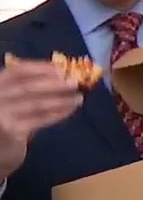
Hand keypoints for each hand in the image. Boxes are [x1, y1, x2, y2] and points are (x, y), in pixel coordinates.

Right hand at [0, 59, 82, 175]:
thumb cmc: (8, 120)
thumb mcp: (12, 99)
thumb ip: (29, 87)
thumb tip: (63, 76)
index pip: (17, 72)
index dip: (40, 68)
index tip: (61, 68)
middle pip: (27, 87)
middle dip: (54, 84)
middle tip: (75, 82)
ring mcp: (2, 116)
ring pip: (36, 104)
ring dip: (61, 100)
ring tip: (79, 97)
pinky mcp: (12, 131)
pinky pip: (40, 119)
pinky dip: (58, 113)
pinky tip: (70, 109)